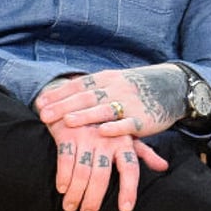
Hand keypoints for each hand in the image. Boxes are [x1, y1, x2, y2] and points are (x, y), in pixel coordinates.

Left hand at [35, 64, 187, 138]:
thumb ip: (92, 88)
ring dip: (86, 116)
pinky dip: (114, 127)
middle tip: (45, 115)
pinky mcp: (143, 118)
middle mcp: (115, 88)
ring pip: (104, 109)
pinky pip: (127, 124)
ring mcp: (129, 103)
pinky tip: (102, 132)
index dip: (59, 94)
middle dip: (64, 106)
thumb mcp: (114, 82)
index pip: (78, 85)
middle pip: (86, 97)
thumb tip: (64, 94)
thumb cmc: (136, 87)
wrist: (171, 87)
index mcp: (106, 78)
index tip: (40, 102)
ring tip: (68, 122)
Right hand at [47, 119, 167, 210]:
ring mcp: (87, 136)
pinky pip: (65, 160)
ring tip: (71, 207)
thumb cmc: (107, 122)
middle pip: (101, 175)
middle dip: (93, 199)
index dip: (128, 189)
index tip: (125, 209)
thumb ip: (144, 152)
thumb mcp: (127, 134)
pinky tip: (62, 188)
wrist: (80, 98)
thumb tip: (164, 167)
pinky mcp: (68, 133)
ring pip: (82, 172)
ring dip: (75, 193)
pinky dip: (63, 177)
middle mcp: (107, 139)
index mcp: (124, 141)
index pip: (130, 168)